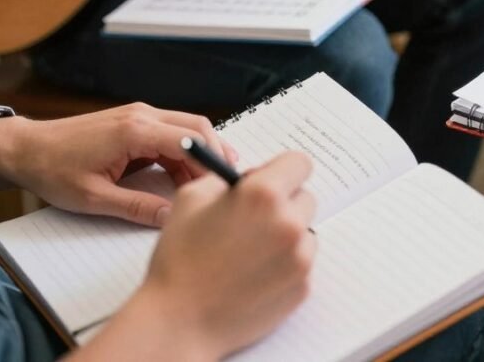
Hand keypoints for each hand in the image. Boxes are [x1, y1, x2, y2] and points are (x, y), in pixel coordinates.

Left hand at [0, 104, 236, 225]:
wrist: (24, 149)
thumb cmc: (52, 169)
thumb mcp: (94, 198)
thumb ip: (138, 207)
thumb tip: (170, 218)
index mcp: (134, 131)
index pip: (190, 140)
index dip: (211, 162)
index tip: (223, 184)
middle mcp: (141, 115)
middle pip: (197, 127)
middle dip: (215, 153)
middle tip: (225, 182)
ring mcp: (139, 115)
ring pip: (187, 128)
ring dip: (199, 153)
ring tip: (205, 185)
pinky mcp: (134, 121)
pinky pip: (170, 132)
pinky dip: (183, 152)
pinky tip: (182, 176)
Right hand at [131, 152, 315, 358]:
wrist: (179, 320)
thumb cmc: (179, 260)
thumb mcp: (190, 198)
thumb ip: (226, 178)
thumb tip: (249, 177)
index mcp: (263, 194)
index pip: (300, 163)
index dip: (283, 170)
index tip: (273, 179)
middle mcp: (289, 223)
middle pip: (305, 197)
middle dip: (284, 203)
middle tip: (255, 218)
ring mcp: (300, 257)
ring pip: (305, 232)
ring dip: (287, 235)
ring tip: (250, 251)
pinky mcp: (303, 285)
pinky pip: (302, 262)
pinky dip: (285, 264)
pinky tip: (255, 273)